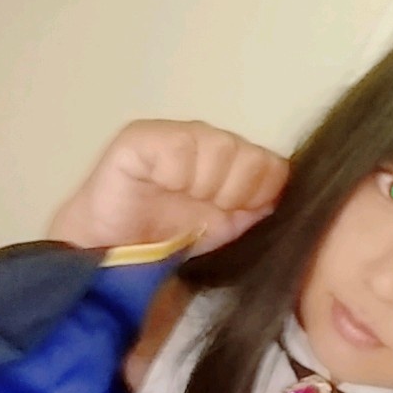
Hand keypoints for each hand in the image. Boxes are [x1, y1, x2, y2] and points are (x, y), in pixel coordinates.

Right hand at [48, 120, 288, 253]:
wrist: (111, 257)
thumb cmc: (169, 245)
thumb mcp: (226, 231)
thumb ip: (256, 209)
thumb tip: (281, 195)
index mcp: (233, 162)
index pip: (274, 165)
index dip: (260, 194)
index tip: (235, 215)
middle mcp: (208, 141)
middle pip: (252, 156)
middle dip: (233, 193)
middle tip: (203, 209)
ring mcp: (175, 135)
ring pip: (221, 148)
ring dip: (204, 186)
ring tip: (180, 199)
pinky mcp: (141, 138)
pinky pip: (180, 147)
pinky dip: (176, 174)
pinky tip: (160, 185)